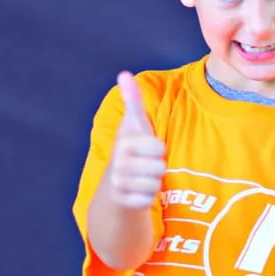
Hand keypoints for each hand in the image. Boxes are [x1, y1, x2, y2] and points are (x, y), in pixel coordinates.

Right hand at [108, 71, 165, 208]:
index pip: (158, 147)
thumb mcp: (134, 125)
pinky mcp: (123, 202)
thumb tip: (124, 73)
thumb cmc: (131, 150)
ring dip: (153, 181)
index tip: (147, 147)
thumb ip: (133, 101)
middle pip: (160, 166)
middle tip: (146, 164)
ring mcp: (119, 183)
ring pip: (155, 184)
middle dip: (157, 166)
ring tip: (142, 177)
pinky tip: (138, 191)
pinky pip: (149, 199)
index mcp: (123, 143)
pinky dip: (148, 196)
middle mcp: (118, 163)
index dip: (158, 148)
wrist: (115, 183)